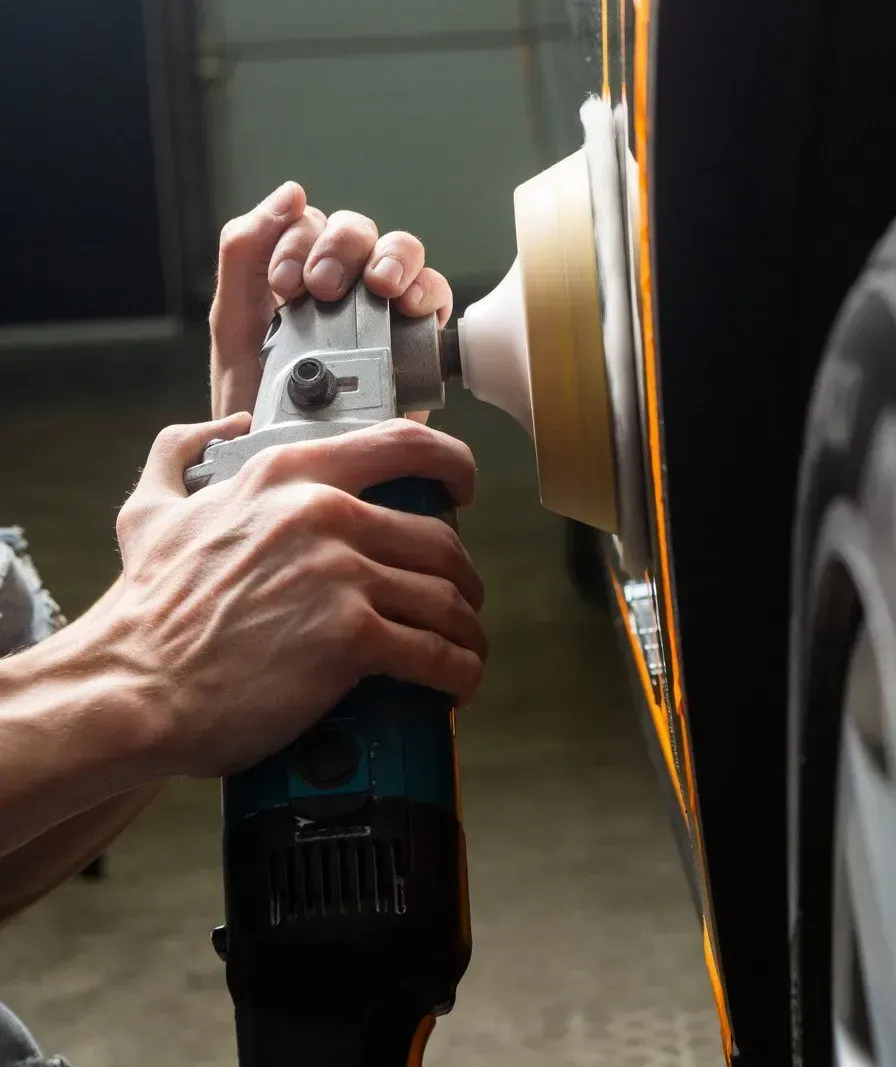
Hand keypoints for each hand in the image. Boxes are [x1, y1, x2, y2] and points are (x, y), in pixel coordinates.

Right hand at [105, 414, 486, 778]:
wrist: (128, 687)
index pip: (402, 443)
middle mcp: (322, 513)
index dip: (453, 464)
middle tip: (458, 604)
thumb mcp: (151, 511)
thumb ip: (182, 455)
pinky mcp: (349, 637)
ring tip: (462, 651)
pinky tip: (458, 685)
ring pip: (447, 599)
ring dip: (466, 631)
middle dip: (462, 580)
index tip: (463, 490)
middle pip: (440, 539)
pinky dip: (459, 673)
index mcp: (288, 474)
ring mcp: (339, 574)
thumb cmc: (144, 610)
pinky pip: (436, 653)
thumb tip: (219, 427)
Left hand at [209, 181, 454, 419]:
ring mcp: (384, 308)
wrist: (296, 462)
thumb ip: (243, 253)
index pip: (306, 222)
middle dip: (338, 249)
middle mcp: (343, 285)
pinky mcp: (419, 337)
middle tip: (322, 288)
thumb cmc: (259, 405)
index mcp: (295, 274)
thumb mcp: (234, 325)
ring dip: (389, 257)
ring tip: (378, 287)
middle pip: (355, 229)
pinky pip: (435, 292)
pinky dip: (427, 288)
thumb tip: (290, 192)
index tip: (286, 285)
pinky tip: (410, 304)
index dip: (298, 241)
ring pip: (399, 249)